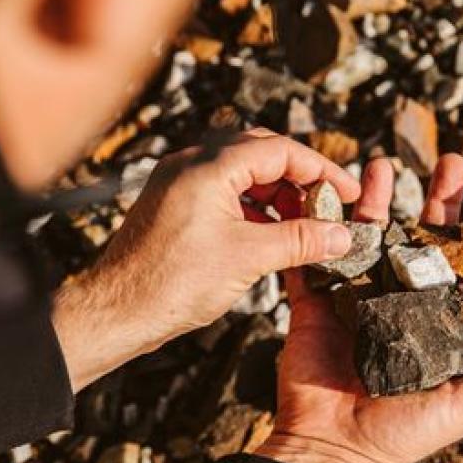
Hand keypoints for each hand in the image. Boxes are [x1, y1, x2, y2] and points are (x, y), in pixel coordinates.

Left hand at [52, 129, 360, 391]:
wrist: (116, 312)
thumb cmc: (171, 283)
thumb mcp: (249, 258)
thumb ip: (300, 240)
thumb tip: (341, 235)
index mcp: (209, 166)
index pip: (280, 150)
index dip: (321, 170)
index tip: (347, 192)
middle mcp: (191, 165)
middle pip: (261, 153)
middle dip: (300, 177)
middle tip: (328, 204)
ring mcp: (179, 184)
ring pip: (242, 174)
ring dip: (277, 194)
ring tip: (305, 223)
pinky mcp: (174, 206)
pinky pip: (224, 193)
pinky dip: (254, 208)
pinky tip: (272, 234)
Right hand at [256, 154, 462, 462]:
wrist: (334, 448)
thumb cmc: (405, 433)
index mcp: (443, 322)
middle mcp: (404, 302)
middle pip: (427, 239)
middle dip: (441, 199)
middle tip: (452, 161)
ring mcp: (360, 298)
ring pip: (373, 235)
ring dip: (378, 197)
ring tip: (382, 161)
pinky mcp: (318, 303)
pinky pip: (320, 256)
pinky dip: (321, 223)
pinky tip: (326, 191)